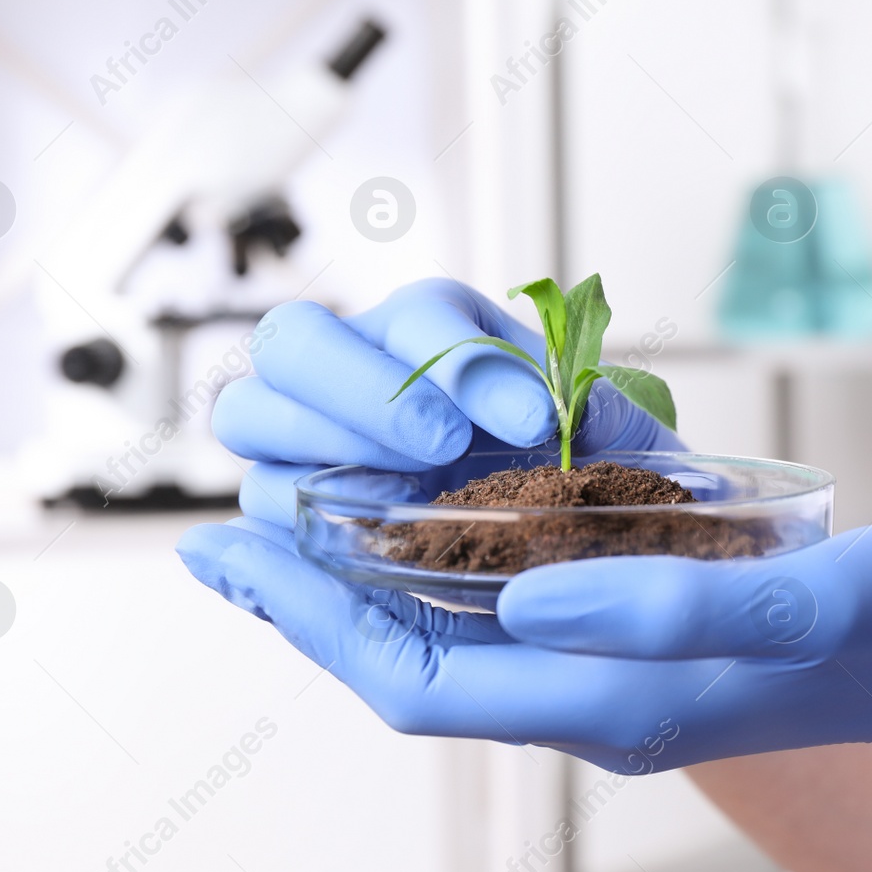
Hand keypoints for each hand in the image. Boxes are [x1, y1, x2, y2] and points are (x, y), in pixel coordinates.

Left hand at [177, 518, 871, 853]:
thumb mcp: (799, 600)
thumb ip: (663, 606)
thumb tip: (527, 593)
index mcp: (621, 706)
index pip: (424, 678)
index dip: (320, 621)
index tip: (241, 553)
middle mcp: (602, 705)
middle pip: (416, 670)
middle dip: (314, 611)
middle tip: (232, 542)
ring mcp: (622, 681)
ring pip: (455, 650)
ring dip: (366, 599)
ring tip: (299, 535)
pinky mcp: (648, 647)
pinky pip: (510, 628)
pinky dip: (442, 585)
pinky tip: (426, 539)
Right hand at [212, 278, 681, 524]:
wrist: (594, 558)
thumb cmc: (596, 489)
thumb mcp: (619, 448)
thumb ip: (595, 414)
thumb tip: (572, 410)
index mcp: (439, 336)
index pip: (426, 313)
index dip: (463, 357)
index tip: (536, 420)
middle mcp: (361, 373)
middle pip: (294, 338)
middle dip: (367, 387)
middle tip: (445, 444)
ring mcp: (316, 441)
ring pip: (253, 411)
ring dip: (324, 440)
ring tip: (406, 487)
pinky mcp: (298, 512)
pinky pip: (261, 498)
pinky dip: (298, 512)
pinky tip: (365, 533)